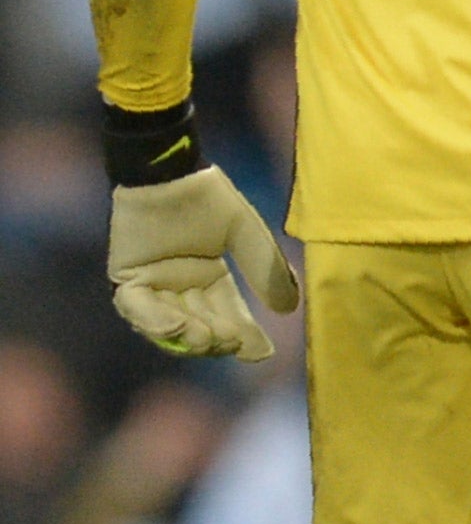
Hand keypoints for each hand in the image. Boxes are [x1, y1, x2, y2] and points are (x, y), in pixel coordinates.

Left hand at [107, 166, 299, 361]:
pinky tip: (177, 325)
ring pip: (167, 323)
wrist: (168, 171)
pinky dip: (153, 320)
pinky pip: (136, 307)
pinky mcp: (126, 278)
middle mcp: (179, 286)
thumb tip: (290, 309)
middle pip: (199, 324)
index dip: (244, 335)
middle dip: (216, 338)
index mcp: (208, 276)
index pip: (228, 314)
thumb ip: (265, 267)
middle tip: (232, 342)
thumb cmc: (207, 197)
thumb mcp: (244, 232)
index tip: (263, 353)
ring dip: (186, 336)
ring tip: (206, 339)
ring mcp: (151, 285)